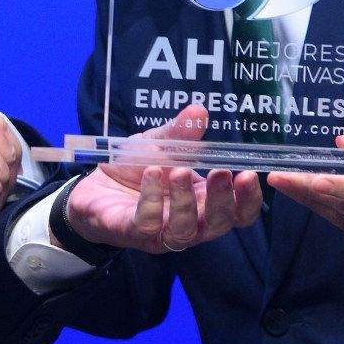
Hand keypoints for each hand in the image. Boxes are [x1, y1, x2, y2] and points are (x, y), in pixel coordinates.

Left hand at [64, 105, 262, 253]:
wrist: (93, 185)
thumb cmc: (135, 169)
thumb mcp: (159, 144)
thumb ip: (180, 132)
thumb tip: (199, 110)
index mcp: (202, 202)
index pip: (236, 213)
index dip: (248, 200)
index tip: (250, 174)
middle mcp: (188, 223)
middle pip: (217, 226)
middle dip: (223, 200)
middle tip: (221, 172)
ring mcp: (160, 233)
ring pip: (184, 232)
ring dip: (186, 201)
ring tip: (179, 170)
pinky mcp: (132, 233)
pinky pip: (148, 224)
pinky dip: (152, 199)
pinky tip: (151, 174)